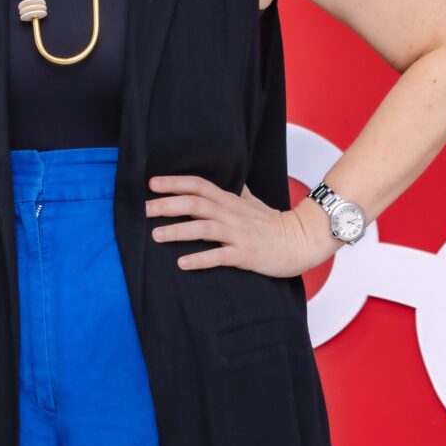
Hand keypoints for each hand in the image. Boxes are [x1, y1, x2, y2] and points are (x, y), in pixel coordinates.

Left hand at [146, 174, 334, 275]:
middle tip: (143, 209)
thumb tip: (234, 182)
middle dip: (167, 205)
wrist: (302, 241)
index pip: (199, 185)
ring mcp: (239, 234)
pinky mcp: (246, 254)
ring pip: (203, 228)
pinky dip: (200, 259)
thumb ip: (240, 194)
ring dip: (178, 231)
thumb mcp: (255, 204)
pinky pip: (219, 256)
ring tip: (155, 235)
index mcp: (231, 201)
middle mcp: (232, 214)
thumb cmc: (276, 224)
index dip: (175, 182)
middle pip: (195, 203)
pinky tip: (182, 263)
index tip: (152, 183)